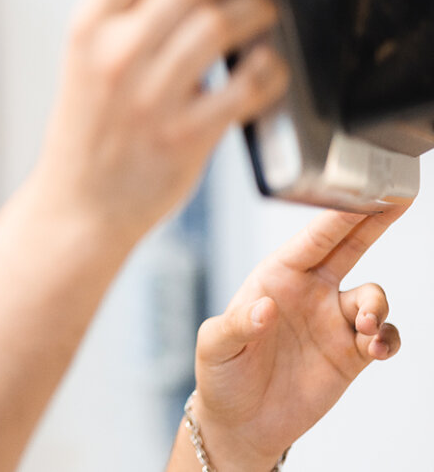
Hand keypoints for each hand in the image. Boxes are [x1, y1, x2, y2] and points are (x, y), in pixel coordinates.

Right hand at [31, 0, 287, 244]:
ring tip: (261, 16)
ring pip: (224, 22)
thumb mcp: (87, 59)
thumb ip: (129, 14)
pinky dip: (270, 69)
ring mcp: (150, 96)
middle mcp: (115, 55)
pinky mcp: (185, 136)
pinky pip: (248, 83)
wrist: (78, 206)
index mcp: (88, 28)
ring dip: (258, 10)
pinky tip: (265, 70)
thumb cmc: (90, 131)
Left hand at [189, 205, 407, 470]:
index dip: (338, 214)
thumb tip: (264, 306)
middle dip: (374, 222)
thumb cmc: (221, 375)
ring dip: (376, 306)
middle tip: (398, 198)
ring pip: (372, 296)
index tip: (363, 191)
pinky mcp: (350, 354)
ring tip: (363, 326)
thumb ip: (236, 325)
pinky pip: (384, 335)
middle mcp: (307, 292)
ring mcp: (331, 321)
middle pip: (349, 247)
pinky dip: (387, 338)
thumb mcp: (215, 346)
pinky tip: (373, 348)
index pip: (311, 239)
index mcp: (274, 278)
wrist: (240, 423)